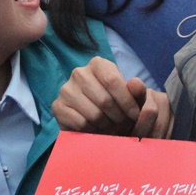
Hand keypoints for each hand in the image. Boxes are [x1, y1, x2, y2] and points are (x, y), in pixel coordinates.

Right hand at [53, 56, 171, 137]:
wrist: (99, 123)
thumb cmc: (118, 108)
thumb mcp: (133, 100)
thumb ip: (138, 92)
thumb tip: (135, 83)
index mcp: (98, 64)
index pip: (113, 80)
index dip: (127, 101)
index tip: (134, 115)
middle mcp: (79, 73)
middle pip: (104, 99)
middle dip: (118, 117)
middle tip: (121, 125)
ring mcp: (66, 89)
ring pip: (93, 113)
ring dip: (106, 125)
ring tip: (110, 126)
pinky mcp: (57, 107)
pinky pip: (80, 123)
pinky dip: (92, 130)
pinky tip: (95, 129)